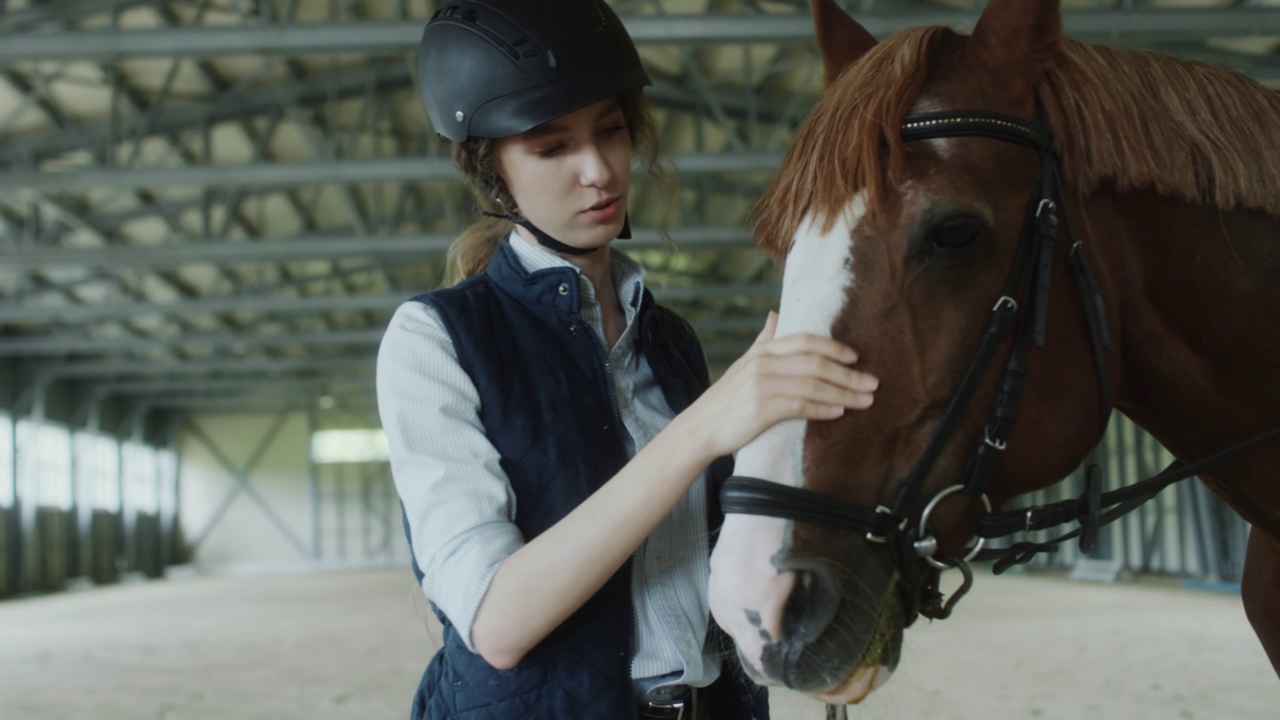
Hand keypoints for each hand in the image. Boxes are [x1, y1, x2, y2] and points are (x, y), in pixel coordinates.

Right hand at [689, 311, 877, 457]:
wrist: (700, 427)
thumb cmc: (727, 399)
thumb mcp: (744, 364)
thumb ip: (764, 340)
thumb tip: (776, 315)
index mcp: (762, 350)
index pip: (805, 341)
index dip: (833, 347)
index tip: (856, 357)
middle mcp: (762, 363)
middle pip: (814, 363)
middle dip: (848, 374)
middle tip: (872, 383)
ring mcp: (761, 385)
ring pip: (812, 385)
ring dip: (843, 393)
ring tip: (864, 401)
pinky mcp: (761, 409)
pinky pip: (799, 406)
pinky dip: (822, 408)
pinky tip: (839, 412)